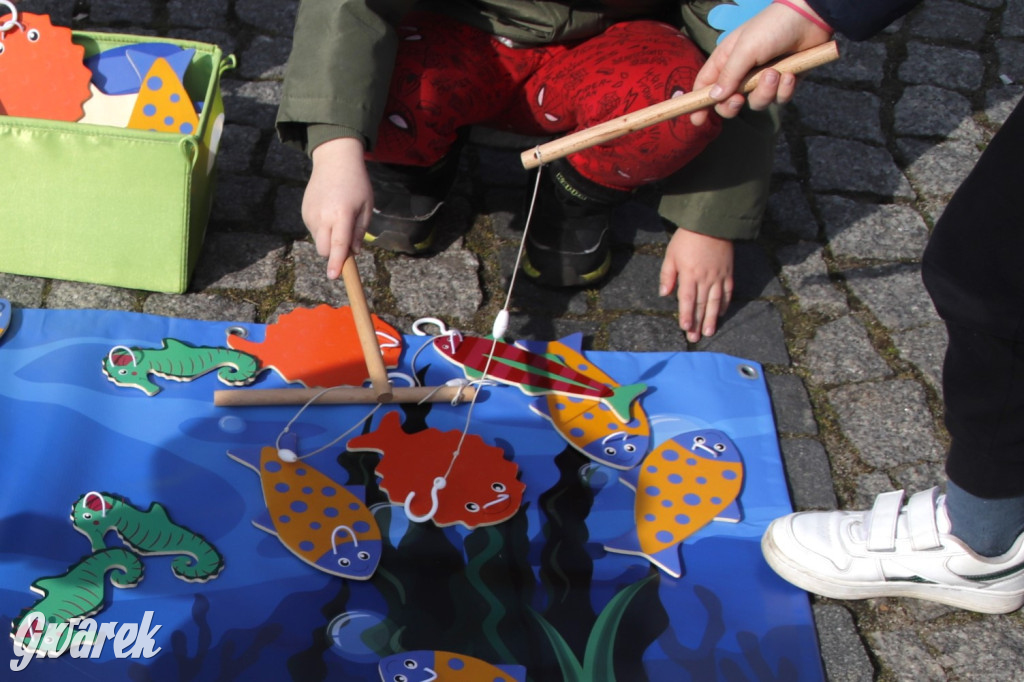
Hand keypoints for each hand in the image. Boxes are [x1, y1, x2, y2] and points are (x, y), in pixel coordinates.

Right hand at [302, 137, 372, 278]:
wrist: (334, 161)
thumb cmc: (356, 184)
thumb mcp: (366, 207)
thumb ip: (360, 232)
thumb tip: (354, 252)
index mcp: (342, 215)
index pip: (339, 245)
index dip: (337, 263)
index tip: (333, 276)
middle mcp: (323, 216)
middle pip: (324, 249)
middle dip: (334, 253)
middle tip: (346, 240)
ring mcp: (311, 214)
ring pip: (318, 241)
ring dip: (329, 240)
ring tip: (339, 218)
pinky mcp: (304, 212)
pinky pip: (313, 231)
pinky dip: (322, 230)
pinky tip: (329, 213)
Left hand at [659, 228, 733, 342]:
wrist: (711, 223)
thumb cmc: (687, 238)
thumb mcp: (671, 254)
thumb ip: (667, 275)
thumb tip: (664, 294)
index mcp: (689, 274)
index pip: (687, 299)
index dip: (686, 315)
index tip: (685, 327)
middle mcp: (705, 278)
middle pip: (701, 304)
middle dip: (698, 322)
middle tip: (695, 337)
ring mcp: (719, 276)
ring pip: (715, 302)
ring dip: (712, 318)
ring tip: (709, 332)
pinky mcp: (728, 272)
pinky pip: (728, 292)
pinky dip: (725, 304)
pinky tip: (721, 314)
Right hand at [691, 1, 831, 125]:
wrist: (810, 18)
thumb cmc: (772, 27)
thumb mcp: (745, 49)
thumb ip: (729, 75)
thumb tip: (713, 98)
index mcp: (726, 61)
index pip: (705, 86)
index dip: (698, 104)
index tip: (696, 121)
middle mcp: (742, 73)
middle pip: (728, 103)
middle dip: (732, 106)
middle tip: (738, 99)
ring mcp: (762, 80)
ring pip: (756, 103)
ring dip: (765, 92)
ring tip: (775, 73)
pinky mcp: (783, 84)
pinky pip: (779, 99)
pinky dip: (784, 89)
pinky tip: (790, 74)